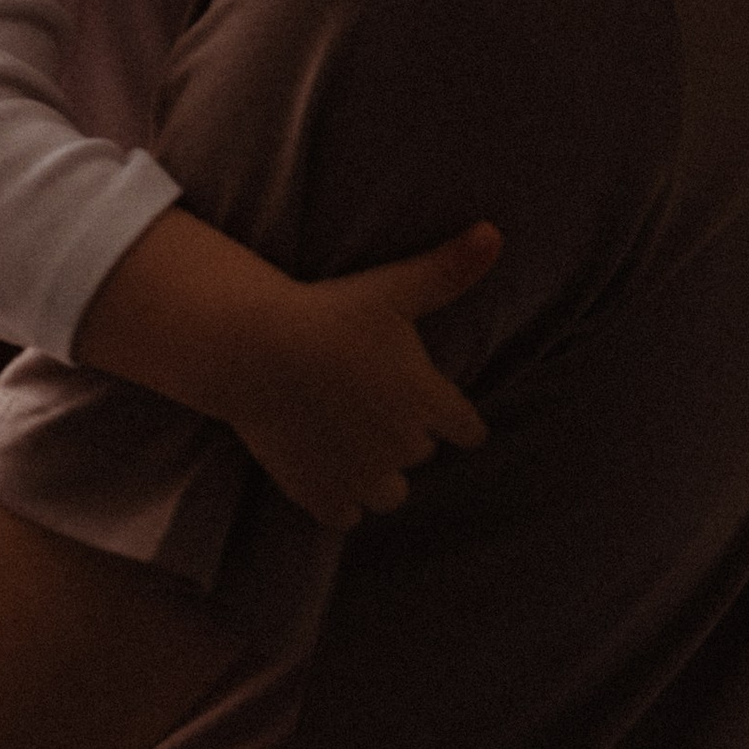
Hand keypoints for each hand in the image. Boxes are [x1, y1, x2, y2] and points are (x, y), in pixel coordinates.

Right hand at [236, 222, 499, 526]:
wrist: (253, 348)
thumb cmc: (327, 313)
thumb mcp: (392, 289)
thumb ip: (448, 270)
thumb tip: (495, 232)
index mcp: (429, 401)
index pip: (467, 429)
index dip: (453, 419)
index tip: (435, 409)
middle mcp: (404, 445)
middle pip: (420, 454)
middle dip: (402, 436)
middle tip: (369, 407)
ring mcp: (361, 474)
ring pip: (389, 493)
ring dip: (376, 475)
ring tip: (349, 446)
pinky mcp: (320, 493)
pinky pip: (345, 515)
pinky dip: (338, 500)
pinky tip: (321, 469)